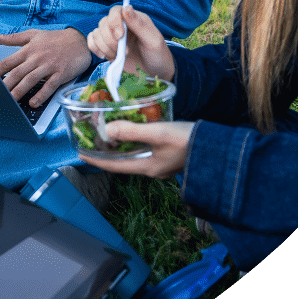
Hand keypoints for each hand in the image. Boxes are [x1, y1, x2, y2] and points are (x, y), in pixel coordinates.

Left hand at [0, 27, 92, 106]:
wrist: (80, 40)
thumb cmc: (55, 39)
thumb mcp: (33, 34)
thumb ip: (13, 38)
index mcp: (28, 49)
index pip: (8, 61)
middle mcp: (37, 58)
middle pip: (17, 73)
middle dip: (5, 85)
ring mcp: (49, 66)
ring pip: (30, 80)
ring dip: (19, 91)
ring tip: (10, 101)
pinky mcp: (61, 73)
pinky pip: (49, 86)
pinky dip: (41, 95)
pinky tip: (33, 102)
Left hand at [80, 120, 194, 177]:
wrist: (219, 149)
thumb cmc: (188, 141)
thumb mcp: (158, 132)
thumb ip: (132, 130)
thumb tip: (106, 130)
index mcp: (146, 167)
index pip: (112, 166)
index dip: (94, 159)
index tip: (78, 153)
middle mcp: (151, 168)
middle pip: (121, 161)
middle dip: (105, 151)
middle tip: (90, 140)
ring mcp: (161, 163)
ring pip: (133, 154)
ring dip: (119, 145)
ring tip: (106, 134)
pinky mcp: (169, 156)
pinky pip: (144, 149)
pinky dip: (133, 140)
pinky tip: (133, 130)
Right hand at [86, 5, 175, 81]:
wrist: (154, 75)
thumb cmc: (158, 56)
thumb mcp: (154, 41)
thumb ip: (140, 24)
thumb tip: (126, 8)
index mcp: (133, 19)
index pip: (116, 10)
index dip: (114, 21)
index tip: (120, 36)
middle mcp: (121, 25)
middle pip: (103, 22)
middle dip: (110, 39)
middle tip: (125, 51)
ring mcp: (112, 36)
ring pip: (96, 33)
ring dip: (105, 46)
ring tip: (118, 56)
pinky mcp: (106, 47)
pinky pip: (91, 41)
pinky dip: (94, 48)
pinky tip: (104, 56)